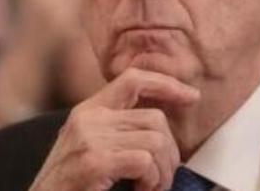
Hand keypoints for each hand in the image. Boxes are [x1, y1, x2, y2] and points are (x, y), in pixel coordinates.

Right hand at [28, 68, 199, 190]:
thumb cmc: (69, 187)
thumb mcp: (90, 149)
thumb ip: (117, 132)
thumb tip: (162, 129)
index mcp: (87, 111)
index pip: (132, 79)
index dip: (166, 84)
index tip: (190, 96)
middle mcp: (87, 118)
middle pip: (154, 118)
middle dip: (170, 152)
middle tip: (161, 178)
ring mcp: (88, 138)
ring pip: (155, 140)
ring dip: (162, 172)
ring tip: (150, 188)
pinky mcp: (93, 161)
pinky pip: (144, 161)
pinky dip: (152, 180)